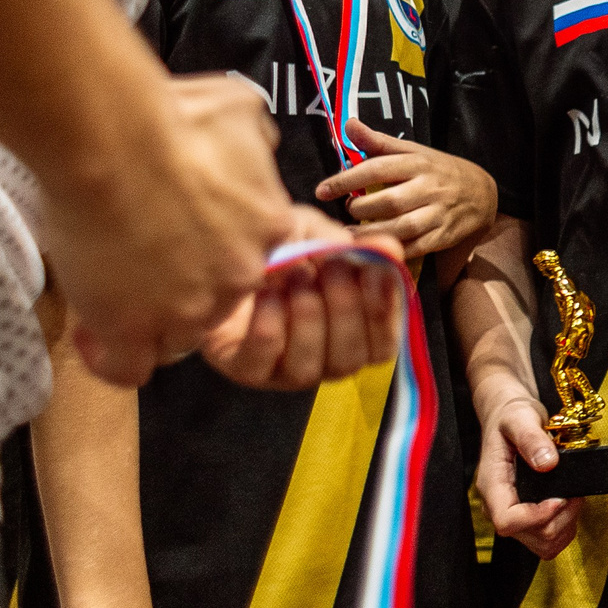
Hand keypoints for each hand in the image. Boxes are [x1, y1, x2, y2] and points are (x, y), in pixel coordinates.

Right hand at [52, 74, 289, 386]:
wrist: (113, 139)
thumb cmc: (170, 117)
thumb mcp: (238, 113)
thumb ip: (253, 141)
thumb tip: (255, 145)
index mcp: (268, 227)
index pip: (250, 260)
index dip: (214, 253)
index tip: (179, 239)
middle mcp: (239, 275)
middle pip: (217, 301)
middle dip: (182, 286)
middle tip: (139, 261)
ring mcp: (190, 307)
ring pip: (175, 335)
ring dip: (145, 319)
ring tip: (109, 290)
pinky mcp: (134, 328)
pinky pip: (128, 367)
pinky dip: (110, 356)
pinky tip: (94, 333)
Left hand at [194, 208, 402, 390]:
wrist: (216, 252)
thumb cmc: (276, 249)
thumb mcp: (317, 236)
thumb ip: (352, 247)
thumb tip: (391, 248)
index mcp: (350, 334)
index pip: (383, 346)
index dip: (385, 314)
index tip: (377, 273)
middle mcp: (322, 360)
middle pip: (350, 360)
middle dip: (346, 309)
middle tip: (331, 268)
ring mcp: (282, 371)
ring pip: (310, 368)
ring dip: (307, 316)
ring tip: (294, 275)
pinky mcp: (245, 369)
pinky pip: (264, 360)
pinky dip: (269, 324)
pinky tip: (265, 292)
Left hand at [316, 120, 497, 259]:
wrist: (482, 193)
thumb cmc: (438, 171)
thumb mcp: (413, 151)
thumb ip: (378, 142)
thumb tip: (347, 124)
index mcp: (418, 163)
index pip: (378, 168)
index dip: (346, 180)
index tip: (322, 190)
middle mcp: (429, 187)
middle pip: (389, 200)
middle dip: (361, 208)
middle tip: (348, 209)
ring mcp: (438, 213)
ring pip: (401, 227)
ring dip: (371, 232)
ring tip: (349, 232)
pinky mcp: (443, 236)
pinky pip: (415, 247)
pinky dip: (392, 249)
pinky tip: (373, 247)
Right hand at [476, 393, 583, 559]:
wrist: (509, 417)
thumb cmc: (511, 416)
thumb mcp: (520, 417)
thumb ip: (532, 438)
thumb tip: (548, 463)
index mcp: (491, 485)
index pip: (507, 521)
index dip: (537, 516)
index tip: (560, 497)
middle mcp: (498, 506)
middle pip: (530, 535)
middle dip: (560, 518)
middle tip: (576, 492)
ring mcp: (513, 515)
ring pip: (543, 544)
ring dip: (566, 525)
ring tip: (574, 497)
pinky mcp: (527, 518)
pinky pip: (548, 541)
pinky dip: (565, 527)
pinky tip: (570, 505)